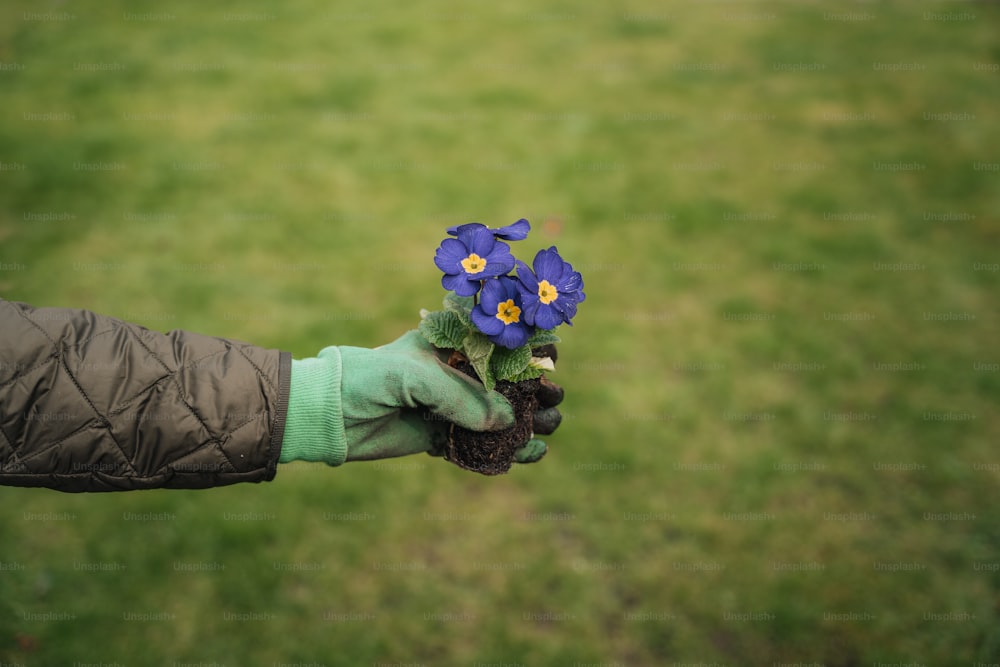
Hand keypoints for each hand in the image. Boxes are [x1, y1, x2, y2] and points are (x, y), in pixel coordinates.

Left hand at [338, 331, 562, 465]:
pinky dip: (506, 450)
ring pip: (499, 414)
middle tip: (552, 400)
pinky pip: (480, 445)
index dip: (527, 346)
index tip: (550, 358)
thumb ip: (461, 397)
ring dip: (527, 421)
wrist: (328, 415)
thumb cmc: (368, 378)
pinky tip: (532, 453)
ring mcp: (449, 405)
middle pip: (507, 379)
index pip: (498, 339)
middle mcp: (454, 371)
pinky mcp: (440, 436)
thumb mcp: (415, 377)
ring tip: (547, 429)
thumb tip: (506, 421)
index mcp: (449, 342)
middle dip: (535, 388)